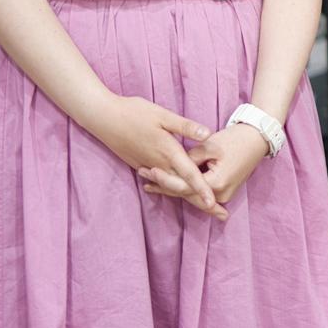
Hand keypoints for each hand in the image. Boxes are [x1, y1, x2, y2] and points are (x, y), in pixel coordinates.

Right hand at [81, 94, 223, 218]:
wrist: (104, 118)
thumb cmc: (134, 113)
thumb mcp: (162, 115)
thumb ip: (185, 127)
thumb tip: (208, 134)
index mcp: (168, 151)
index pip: (189, 175)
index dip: (203, 190)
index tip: (215, 204)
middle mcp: (159, 164)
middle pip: (183, 188)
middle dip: (202, 202)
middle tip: (222, 215)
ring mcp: (148, 167)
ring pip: (171, 188)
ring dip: (189, 198)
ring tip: (206, 207)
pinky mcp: (139, 166)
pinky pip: (159, 183)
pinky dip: (172, 190)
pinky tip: (180, 193)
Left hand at [139, 126, 269, 209]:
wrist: (258, 139)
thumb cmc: (235, 139)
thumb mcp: (210, 145)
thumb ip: (189, 157)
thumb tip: (171, 164)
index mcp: (216, 183)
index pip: (184, 185)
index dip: (165, 178)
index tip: (148, 169)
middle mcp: (220, 194)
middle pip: (186, 193)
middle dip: (164, 186)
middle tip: (143, 178)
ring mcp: (223, 195)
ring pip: (192, 194)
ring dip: (172, 188)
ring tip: (149, 184)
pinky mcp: (224, 191)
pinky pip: (200, 191)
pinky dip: (185, 188)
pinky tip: (168, 187)